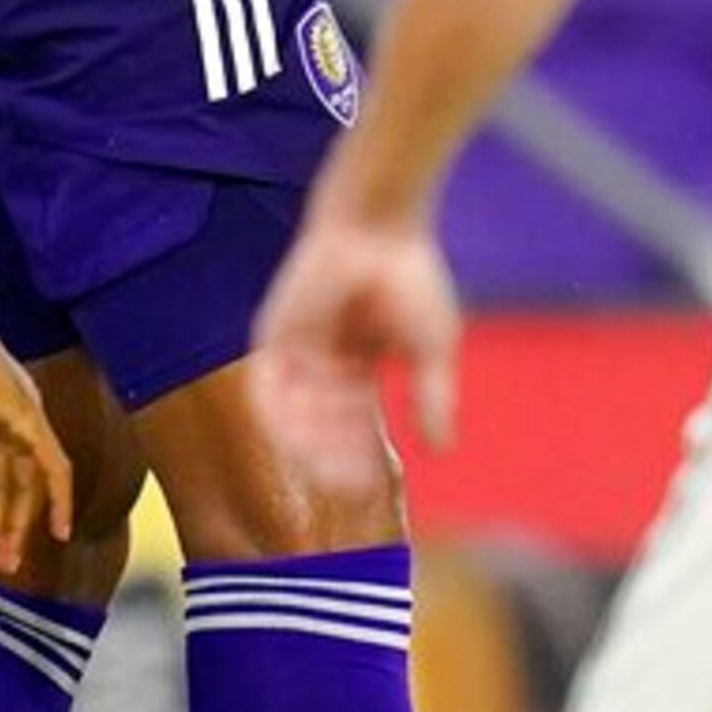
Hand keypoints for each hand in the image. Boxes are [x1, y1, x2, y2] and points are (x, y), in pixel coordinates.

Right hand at [0, 315, 77, 575]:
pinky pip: (54, 465)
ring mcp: (24, 416)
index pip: (1, 471)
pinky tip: (59, 529)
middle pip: (17, 481)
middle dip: (8, 524)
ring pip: (32, 482)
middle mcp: (14, 417)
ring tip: (10, 562)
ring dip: (22, 522)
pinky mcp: (27, 417)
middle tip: (2, 564)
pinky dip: (59, 498)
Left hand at [249, 202, 458, 499]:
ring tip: (334, 468)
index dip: (363, 456)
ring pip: (296, 415)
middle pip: (323, 425)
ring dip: (313, 445)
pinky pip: (269, 390)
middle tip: (352, 485)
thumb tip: (442, 449)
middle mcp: (322, 361)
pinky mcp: (273, 334)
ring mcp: (296, 348)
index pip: (356, 424)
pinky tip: (304, 440)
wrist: (379, 226)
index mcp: (357, 363)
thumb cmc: (411, 277)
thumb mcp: (431, 348)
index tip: (376, 484)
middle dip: (337, 457)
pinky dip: (283, 419)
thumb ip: (433, 398)